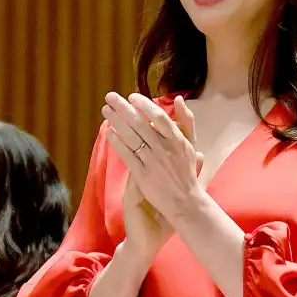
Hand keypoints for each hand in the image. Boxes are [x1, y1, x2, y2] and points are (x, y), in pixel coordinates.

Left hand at [104, 92, 202, 225]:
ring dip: (116, 121)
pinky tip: (109, 132)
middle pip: (140, 123)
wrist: (184, 201)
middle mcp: (165, 149)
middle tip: (110, 96)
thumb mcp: (190, 144)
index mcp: (178, 140)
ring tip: (105, 110)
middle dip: (123, 108)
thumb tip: (177, 99)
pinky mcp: (142, 174)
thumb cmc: (187, 172)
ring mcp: (153, 161)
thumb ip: (186, 121)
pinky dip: (117, 142)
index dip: (144, 105)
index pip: (159, 117)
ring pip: (131, 137)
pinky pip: (127, 154)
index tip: (132, 97)